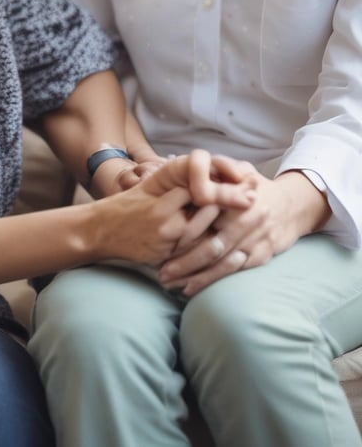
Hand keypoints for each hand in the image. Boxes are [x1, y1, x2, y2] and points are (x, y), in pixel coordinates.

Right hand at [97, 149, 256, 266]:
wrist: (100, 230)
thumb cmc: (128, 205)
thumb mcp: (150, 185)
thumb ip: (177, 181)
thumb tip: (208, 176)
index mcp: (163, 186)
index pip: (202, 183)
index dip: (227, 185)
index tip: (250, 187)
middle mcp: (166, 208)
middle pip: (209, 207)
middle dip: (234, 206)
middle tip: (259, 205)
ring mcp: (165, 233)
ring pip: (205, 233)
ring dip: (229, 232)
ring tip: (253, 228)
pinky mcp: (163, 253)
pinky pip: (194, 255)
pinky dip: (216, 256)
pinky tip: (236, 255)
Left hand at [158, 169, 329, 295]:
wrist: (294, 205)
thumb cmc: (256, 187)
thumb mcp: (241, 171)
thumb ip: (220, 168)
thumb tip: (197, 165)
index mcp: (236, 199)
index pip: (205, 217)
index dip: (183, 230)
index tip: (161, 240)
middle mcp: (246, 222)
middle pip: (210, 247)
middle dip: (184, 262)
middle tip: (161, 274)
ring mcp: (254, 242)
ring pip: (221, 264)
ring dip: (196, 277)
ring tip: (172, 286)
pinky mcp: (261, 257)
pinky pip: (234, 272)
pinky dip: (213, 281)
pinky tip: (193, 288)